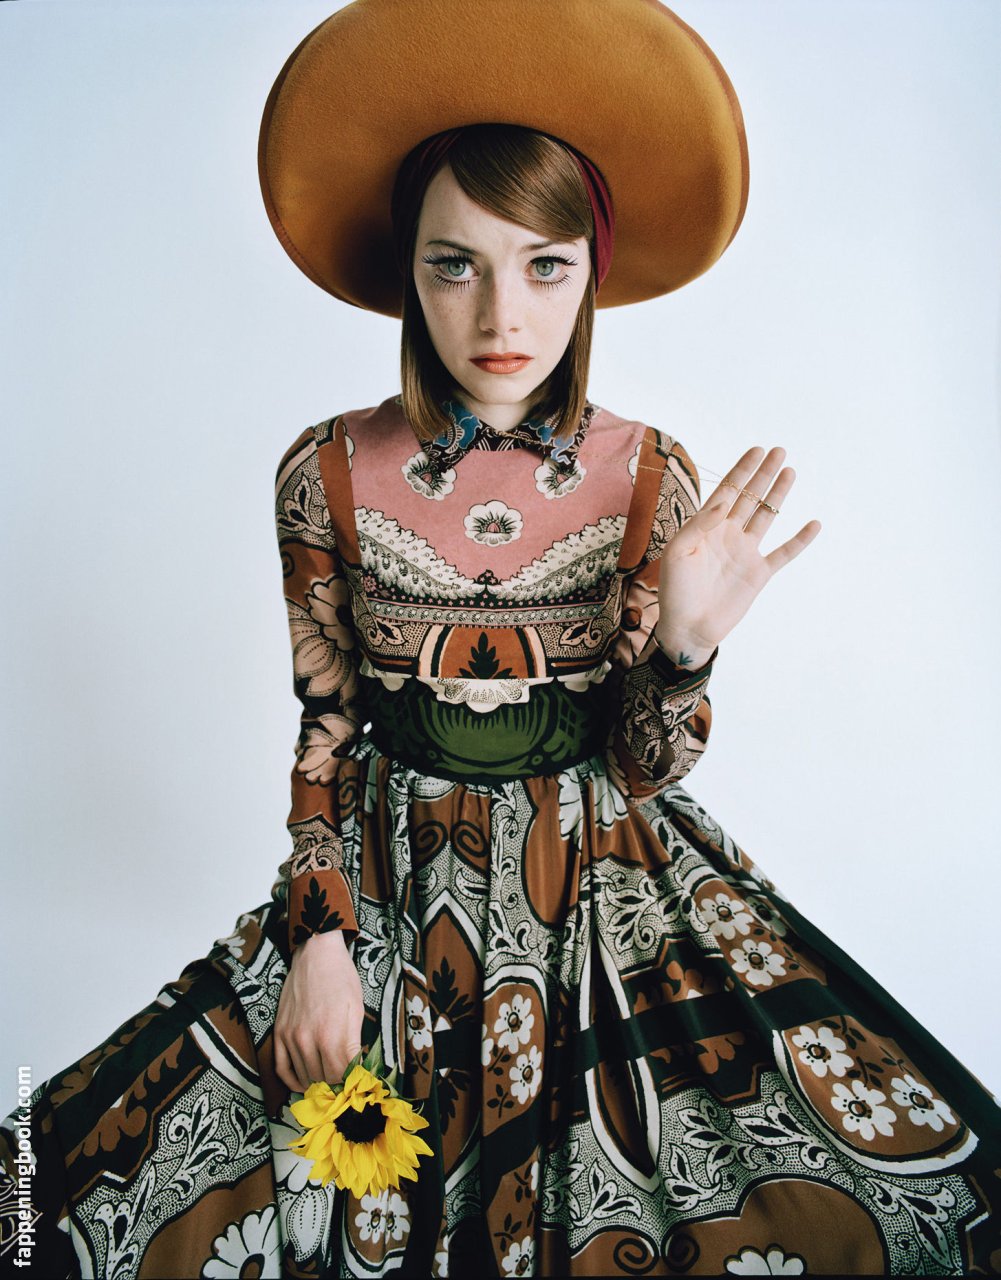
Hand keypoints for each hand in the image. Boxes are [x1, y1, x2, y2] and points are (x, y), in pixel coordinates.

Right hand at [273, 929, 363, 1091]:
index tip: (357, 1085)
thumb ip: (354, 1044)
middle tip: (346, 1086)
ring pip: (303, 1076)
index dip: (351, 1084)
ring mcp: (290, 1037)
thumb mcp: (357, 1010)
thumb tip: (356, 1071)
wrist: (316, 954)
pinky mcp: (279, 1032)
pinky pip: (281, 1067)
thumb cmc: (342, 978)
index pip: (341, 1076)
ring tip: (330, 1084)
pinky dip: (292, 1081)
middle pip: (323, 1080)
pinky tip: (303, 1084)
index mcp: (331, 1035)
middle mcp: (308, 1040)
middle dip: (337, 1086)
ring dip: (318, 1084)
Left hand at [656, 446, 820, 663]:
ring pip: (766, 517)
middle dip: (763, 474)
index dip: (742, 470)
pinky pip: (784, 553)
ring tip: (790, 471)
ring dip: (778, 495)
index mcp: (706, 527)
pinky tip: (813, 524)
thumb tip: (722, 503)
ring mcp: (745, 553)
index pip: (727, 491)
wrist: (688, 627)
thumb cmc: (675, 591)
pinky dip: (800, 540)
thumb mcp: (677, 552)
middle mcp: (728, 535)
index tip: (757, 450)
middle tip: (779, 451)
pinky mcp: (758, 574)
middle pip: (749, 497)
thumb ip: (698, 525)